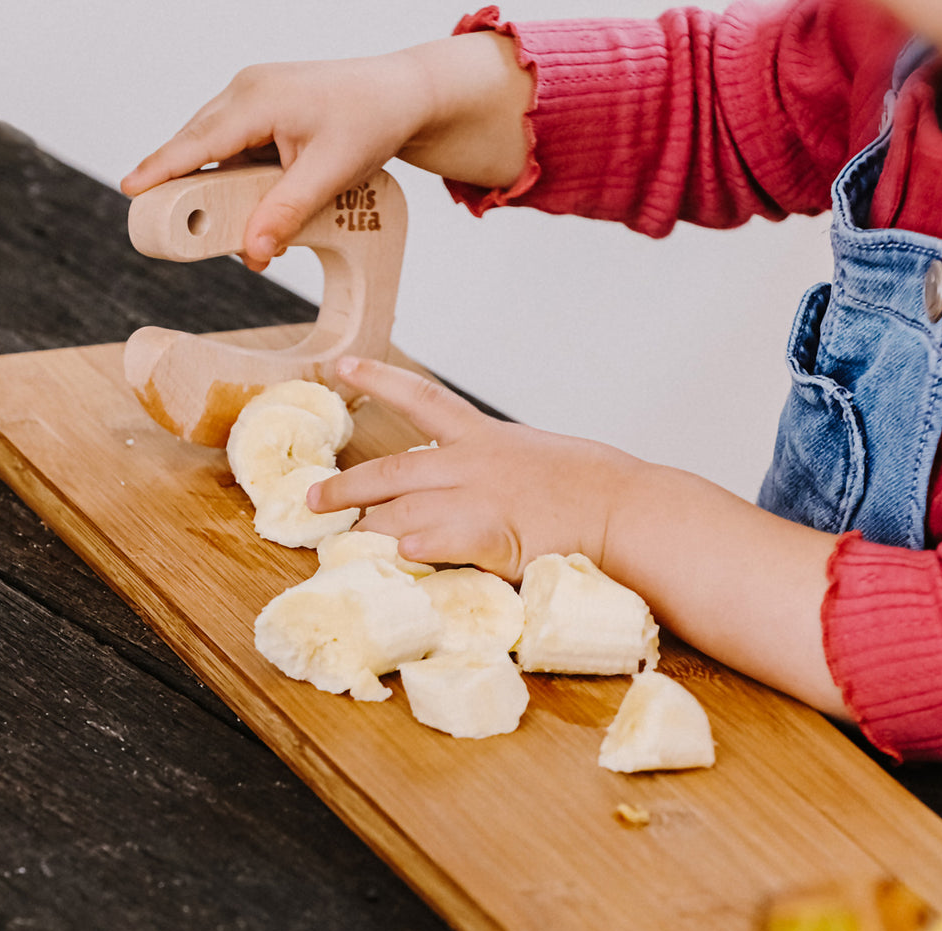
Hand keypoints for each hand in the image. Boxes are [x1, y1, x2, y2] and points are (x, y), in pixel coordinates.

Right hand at [120, 33, 532, 270]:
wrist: (401, 94)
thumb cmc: (371, 120)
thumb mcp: (331, 174)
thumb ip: (287, 212)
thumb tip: (254, 250)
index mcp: (260, 99)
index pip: (198, 140)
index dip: (162, 168)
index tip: (130, 190)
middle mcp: (248, 90)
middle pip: (199, 147)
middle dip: (198, 196)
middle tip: (189, 237)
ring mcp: (253, 96)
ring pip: (217, 150)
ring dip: (227, 194)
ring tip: (253, 235)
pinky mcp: (262, 108)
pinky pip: (236, 147)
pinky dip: (243, 180)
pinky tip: (263, 208)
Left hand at [306, 357, 638, 580]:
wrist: (628, 509)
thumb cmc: (592, 491)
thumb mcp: (535, 463)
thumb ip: (495, 473)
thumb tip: (468, 490)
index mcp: (484, 438)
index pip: (422, 397)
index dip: (379, 379)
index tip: (343, 363)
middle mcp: (472, 463)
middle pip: (391, 469)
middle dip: (346, 486)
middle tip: (313, 501)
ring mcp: (479, 499)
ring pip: (402, 511)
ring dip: (371, 529)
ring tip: (346, 545)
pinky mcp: (491, 537)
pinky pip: (436, 541)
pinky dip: (411, 548)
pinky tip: (396, 555)